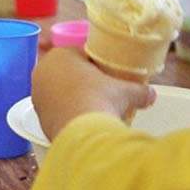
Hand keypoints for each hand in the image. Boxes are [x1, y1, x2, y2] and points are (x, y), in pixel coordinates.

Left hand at [31, 47, 155, 140]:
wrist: (83, 134)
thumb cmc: (100, 100)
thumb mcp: (126, 91)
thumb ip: (139, 90)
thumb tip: (151, 95)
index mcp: (60, 55)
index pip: (80, 54)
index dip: (95, 64)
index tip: (107, 75)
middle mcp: (43, 72)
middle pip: (67, 73)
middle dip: (83, 81)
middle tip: (102, 92)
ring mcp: (38, 96)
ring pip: (59, 92)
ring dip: (74, 98)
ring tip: (94, 108)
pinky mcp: (39, 118)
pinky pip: (56, 111)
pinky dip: (68, 115)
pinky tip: (83, 122)